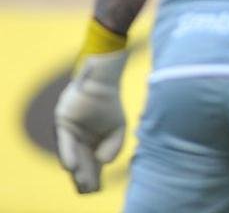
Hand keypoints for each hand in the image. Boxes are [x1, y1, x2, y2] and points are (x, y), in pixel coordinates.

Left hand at [54, 50, 128, 192]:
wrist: (103, 85)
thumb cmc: (110, 106)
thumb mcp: (118, 130)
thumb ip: (114, 147)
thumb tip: (104, 162)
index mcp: (93, 144)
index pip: (92, 165)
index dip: (94, 177)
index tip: (96, 189)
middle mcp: (80, 142)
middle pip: (82, 163)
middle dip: (85, 178)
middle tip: (88, 191)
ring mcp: (71, 135)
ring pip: (73, 157)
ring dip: (77, 171)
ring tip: (81, 184)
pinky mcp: (63, 126)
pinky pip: (65, 144)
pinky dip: (68, 156)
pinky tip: (72, 167)